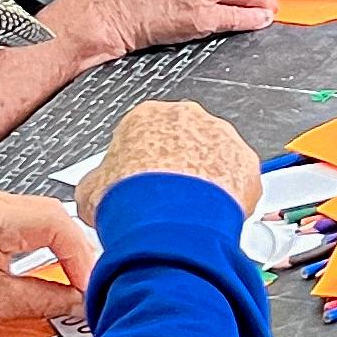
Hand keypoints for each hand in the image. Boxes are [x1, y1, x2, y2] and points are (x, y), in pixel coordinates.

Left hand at [0, 189, 99, 334]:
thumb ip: (48, 300)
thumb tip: (79, 300)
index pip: (56, 224)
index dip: (81, 257)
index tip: (87, 284)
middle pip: (55, 215)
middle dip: (78, 251)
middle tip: (89, 283)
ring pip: (45, 215)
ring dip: (65, 245)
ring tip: (76, 276)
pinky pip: (29, 219)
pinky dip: (47, 241)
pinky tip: (55, 261)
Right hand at [83, 99, 257, 221]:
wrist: (166, 219)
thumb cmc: (130, 200)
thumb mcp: (90, 191)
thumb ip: (97, 183)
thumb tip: (93, 194)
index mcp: (146, 117)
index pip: (146, 135)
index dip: (145, 164)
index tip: (145, 184)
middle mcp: (187, 119)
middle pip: (186, 142)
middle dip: (180, 168)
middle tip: (170, 199)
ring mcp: (220, 137)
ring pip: (216, 158)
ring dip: (207, 181)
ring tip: (192, 213)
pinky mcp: (245, 162)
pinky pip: (240, 180)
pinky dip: (231, 198)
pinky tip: (213, 218)